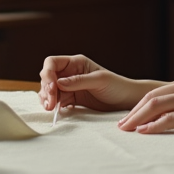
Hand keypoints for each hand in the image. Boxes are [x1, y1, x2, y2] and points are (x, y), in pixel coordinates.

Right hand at [38, 54, 153, 112]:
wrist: (127, 100)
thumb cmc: (117, 86)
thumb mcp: (99, 81)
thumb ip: (78, 81)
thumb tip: (58, 83)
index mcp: (76, 63)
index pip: (52, 63)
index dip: (48, 74)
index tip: (52, 88)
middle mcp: (70, 73)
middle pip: (48, 77)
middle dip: (46, 90)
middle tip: (51, 104)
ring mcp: (70, 86)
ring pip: (49, 90)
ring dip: (47, 99)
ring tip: (51, 108)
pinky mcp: (72, 99)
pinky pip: (56, 101)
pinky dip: (53, 105)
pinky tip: (55, 111)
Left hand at [118, 70, 173, 147]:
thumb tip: (171, 118)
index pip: (160, 91)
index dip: (141, 105)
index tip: (128, 118)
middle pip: (154, 96)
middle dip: (134, 112)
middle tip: (120, 127)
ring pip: (157, 104)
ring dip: (138, 119)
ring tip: (125, 131)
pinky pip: (170, 118)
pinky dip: (154, 126)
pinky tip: (143, 133)